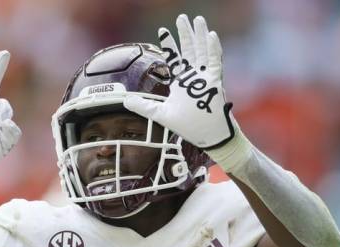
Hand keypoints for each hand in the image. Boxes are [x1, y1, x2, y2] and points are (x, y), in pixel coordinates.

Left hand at [123, 14, 233, 148]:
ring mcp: (205, 78)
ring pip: (202, 51)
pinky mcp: (215, 82)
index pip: (175, 58)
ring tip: (197, 19)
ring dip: (200, 35)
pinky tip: (210, 35)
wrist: (207, 136)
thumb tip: (124, 101)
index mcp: (181, 82)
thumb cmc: (188, 127)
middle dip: (185, 34)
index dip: (169, 44)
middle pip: (189, 50)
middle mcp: (193, 77)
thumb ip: (143, 106)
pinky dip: (213, 49)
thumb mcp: (160, 114)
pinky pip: (214, 62)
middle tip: (181, 18)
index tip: (163, 30)